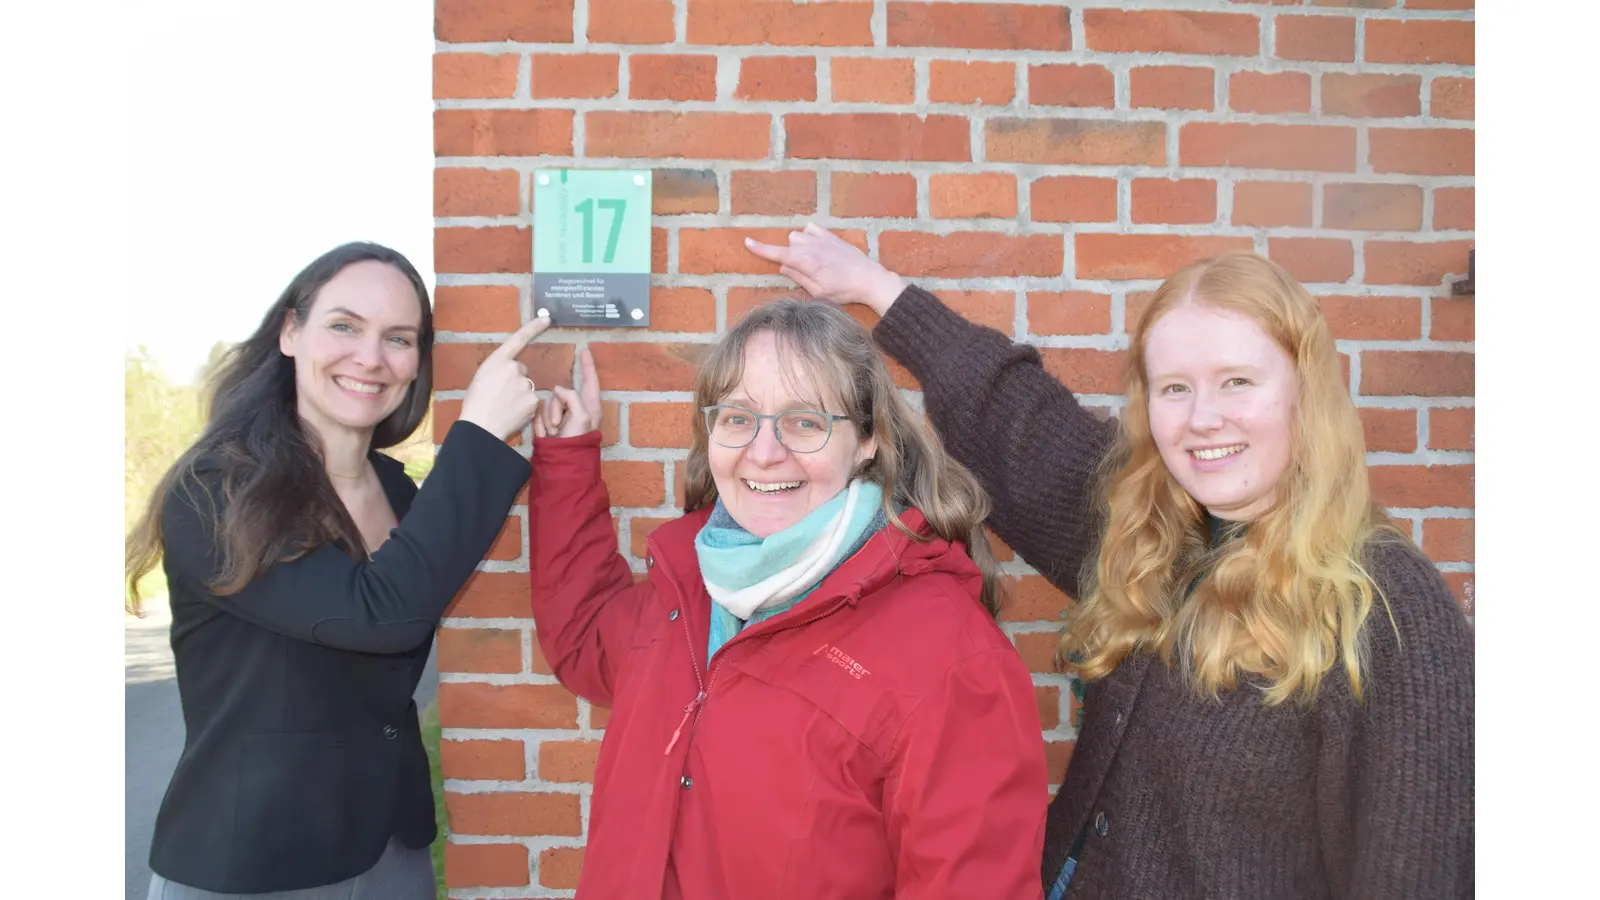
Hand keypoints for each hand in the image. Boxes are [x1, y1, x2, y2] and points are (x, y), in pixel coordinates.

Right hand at [457, 316, 549, 441]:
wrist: (480, 427)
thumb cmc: (475, 404)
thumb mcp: (480, 378)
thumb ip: (497, 370)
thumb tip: (509, 372)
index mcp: (497, 360)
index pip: (518, 339)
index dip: (534, 327)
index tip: (546, 318)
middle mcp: (514, 368)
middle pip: (522, 370)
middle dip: (515, 380)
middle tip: (500, 395)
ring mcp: (525, 384)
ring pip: (527, 387)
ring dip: (519, 395)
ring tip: (503, 407)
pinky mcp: (533, 400)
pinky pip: (531, 401)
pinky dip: (524, 407)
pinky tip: (512, 413)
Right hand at [535, 346, 601, 438]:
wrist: (560, 463)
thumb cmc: (576, 441)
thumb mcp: (581, 417)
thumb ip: (571, 397)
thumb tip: (558, 390)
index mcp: (590, 405)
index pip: (590, 380)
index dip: (588, 365)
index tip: (585, 349)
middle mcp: (576, 408)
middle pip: (562, 392)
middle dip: (556, 407)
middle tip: (557, 425)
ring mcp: (561, 416)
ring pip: (548, 402)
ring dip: (548, 418)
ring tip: (553, 433)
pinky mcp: (547, 422)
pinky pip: (539, 413)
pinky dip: (541, 424)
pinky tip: (546, 435)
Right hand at [744, 222, 907, 315]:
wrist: (869, 279)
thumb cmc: (843, 290)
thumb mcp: (818, 292)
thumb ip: (798, 277)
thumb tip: (783, 266)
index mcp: (806, 262)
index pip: (777, 254)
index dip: (761, 249)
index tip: (747, 242)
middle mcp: (811, 246)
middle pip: (789, 244)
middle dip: (790, 255)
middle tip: (803, 271)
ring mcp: (822, 238)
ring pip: (799, 236)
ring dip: (799, 246)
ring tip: (813, 261)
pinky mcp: (832, 236)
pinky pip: (811, 229)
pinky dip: (810, 236)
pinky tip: (818, 248)